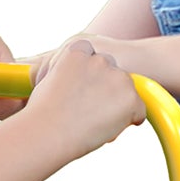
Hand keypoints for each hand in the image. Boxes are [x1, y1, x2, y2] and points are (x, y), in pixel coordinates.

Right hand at [23, 37, 144, 155]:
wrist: (46, 132)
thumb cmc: (40, 112)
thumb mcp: (48, 79)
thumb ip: (65, 73)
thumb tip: (71, 81)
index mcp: (78, 48)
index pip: (92, 55)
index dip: (89, 76)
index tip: (80, 91)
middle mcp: (101, 58)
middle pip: (113, 74)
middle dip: (105, 90)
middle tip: (86, 110)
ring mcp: (118, 77)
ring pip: (126, 92)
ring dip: (116, 105)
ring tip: (92, 121)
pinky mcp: (131, 98)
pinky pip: (139, 111)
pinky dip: (128, 121)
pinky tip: (106, 128)